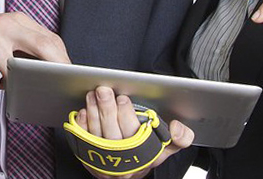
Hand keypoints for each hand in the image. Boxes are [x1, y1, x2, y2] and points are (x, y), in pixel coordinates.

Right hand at [0, 12, 69, 87]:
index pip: (49, 38)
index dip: (62, 58)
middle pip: (42, 47)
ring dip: (10, 80)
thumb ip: (28, 44)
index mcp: (18, 20)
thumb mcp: (8, 33)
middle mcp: (4, 25)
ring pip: (12, 68)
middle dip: (53, 68)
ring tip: (2, 75)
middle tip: (55, 84)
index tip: (68, 74)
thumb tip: (53, 67)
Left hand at [74, 86, 193, 178]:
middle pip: (112, 135)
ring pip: (96, 136)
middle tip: (104, 91)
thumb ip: (180, 137)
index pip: (135, 136)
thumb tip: (176, 128)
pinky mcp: (89, 159)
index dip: (127, 117)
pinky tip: (84, 111)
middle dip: (107, 109)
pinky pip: (82, 142)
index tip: (123, 99)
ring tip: (93, 95)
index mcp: (144, 157)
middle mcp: (123, 162)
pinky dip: (82, 126)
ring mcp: (104, 162)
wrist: (128, 172)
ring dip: (94, 112)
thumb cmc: (146, 153)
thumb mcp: (167, 146)